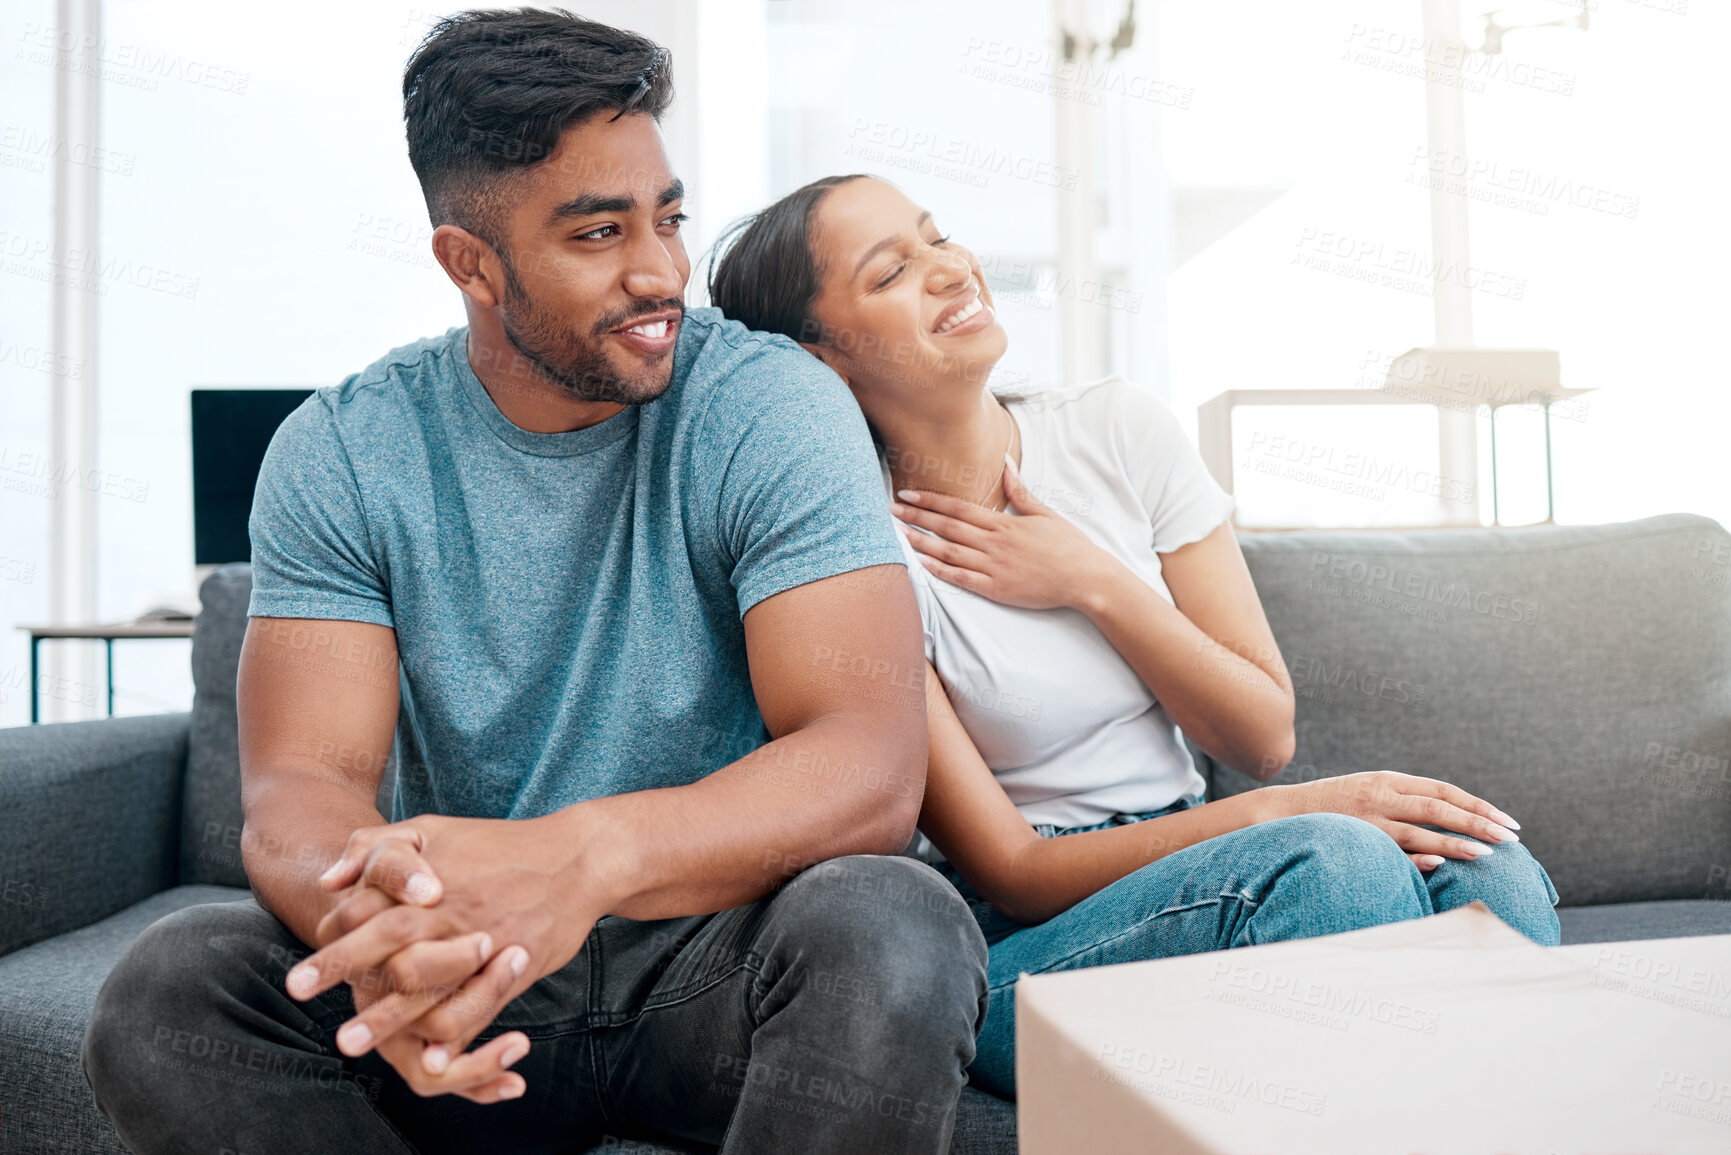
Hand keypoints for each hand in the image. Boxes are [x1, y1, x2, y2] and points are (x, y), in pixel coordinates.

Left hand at [287, 812, 606, 1099]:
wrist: (576, 858)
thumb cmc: (500, 844)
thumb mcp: (436, 828)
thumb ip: (377, 847)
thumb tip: (328, 881)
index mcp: (424, 877)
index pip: (364, 906)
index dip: (331, 935)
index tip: (304, 962)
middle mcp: (447, 909)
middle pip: (383, 941)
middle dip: (337, 967)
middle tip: (297, 990)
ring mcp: (480, 939)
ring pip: (424, 982)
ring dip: (384, 1016)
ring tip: (350, 1041)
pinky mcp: (512, 966)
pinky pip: (476, 1006)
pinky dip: (449, 1034)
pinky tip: (428, 1056)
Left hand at [891, 458, 1118, 609]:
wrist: (1085, 577)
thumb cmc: (1068, 546)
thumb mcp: (1045, 513)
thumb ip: (1020, 491)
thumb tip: (1006, 463)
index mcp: (1003, 523)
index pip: (958, 508)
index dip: (930, 501)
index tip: (908, 495)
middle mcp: (994, 543)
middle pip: (947, 527)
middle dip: (917, 517)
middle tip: (890, 510)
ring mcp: (993, 567)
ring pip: (948, 552)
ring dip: (921, 542)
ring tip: (898, 534)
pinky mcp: (996, 588)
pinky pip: (960, 578)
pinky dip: (938, 570)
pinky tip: (921, 563)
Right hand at [1264, 771, 1522, 871]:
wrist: (1283, 811)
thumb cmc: (1333, 805)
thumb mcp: (1369, 790)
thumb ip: (1403, 800)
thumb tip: (1448, 816)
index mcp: (1389, 780)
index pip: (1444, 791)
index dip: (1478, 805)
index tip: (1507, 821)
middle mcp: (1382, 795)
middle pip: (1439, 807)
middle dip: (1479, 821)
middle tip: (1511, 838)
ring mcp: (1369, 818)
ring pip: (1421, 828)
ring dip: (1457, 840)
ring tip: (1488, 853)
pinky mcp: (1357, 838)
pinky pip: (1394, 849)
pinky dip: (1418, 854)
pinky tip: (1442, 861)